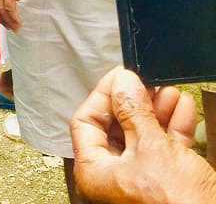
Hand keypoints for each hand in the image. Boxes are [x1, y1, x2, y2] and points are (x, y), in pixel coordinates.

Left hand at [71, 67, 211, 203]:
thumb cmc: (177, 203)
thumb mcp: (152, 148)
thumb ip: (134, 112)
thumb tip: (123, 83)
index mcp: (94, 172)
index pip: (86, 122)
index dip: (102, 95)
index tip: (119, 76)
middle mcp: (113, 177)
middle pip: (115, 127)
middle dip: (134, 101)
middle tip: (145, 81)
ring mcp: (140, 179)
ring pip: (142, 135)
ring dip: (156, 110)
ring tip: (167, 89)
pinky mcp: (166, 181)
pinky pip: (163, 147)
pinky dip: (172, 126)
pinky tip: (182, 107)